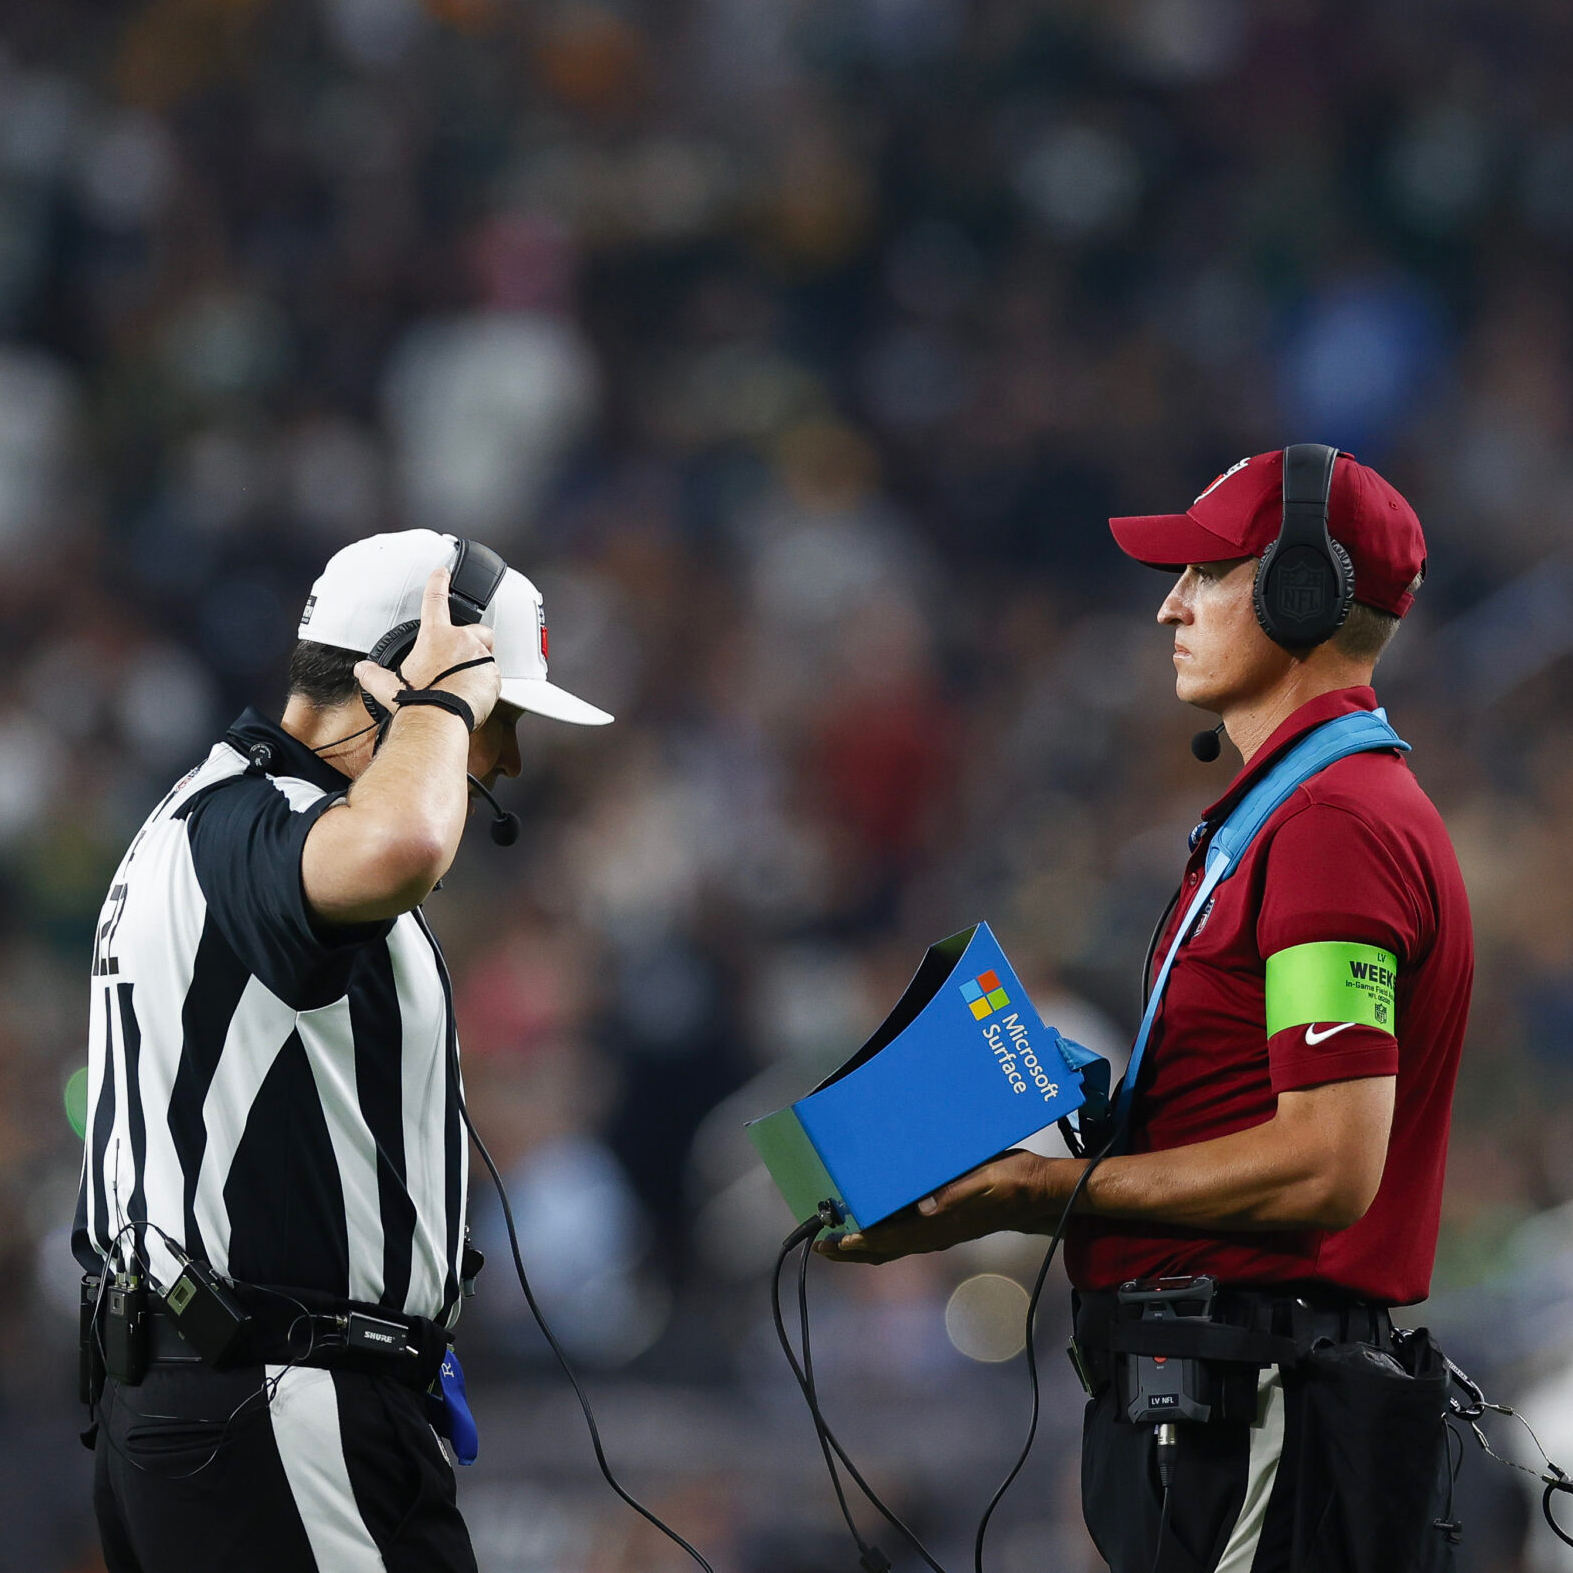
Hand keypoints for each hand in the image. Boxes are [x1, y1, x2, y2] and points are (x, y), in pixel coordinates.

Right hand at [355, 567, 501, 728]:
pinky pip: (493, 676)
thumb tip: (362, 670)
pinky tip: (472, 694)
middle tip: (459, 657)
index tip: (443, 572)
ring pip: (487, 653)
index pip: (435, 600)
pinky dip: (485, 682)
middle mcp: (462, 641)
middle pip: (475, 629)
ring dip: (478, 664)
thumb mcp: (388, 686)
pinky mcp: (493, 677)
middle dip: (471, 638)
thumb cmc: (416, 702)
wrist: (439, 721)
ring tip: (462, 682)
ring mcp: (481, 658)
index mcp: (435, 636)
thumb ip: (374, 675)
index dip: (439, 582)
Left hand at [814, 1151, 1085, 1264]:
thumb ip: (956, 1194)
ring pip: (892, 1245)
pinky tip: (873, 1225)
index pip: (889, 1239)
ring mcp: (941, 1233)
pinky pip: (905, 1236)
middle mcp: (936, 1234)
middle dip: (850, 1248)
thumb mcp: (987, 1179)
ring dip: (863, 1244)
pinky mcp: (946, 1225)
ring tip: (835, 1238)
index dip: (858, 1242)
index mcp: (940, 1225)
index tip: (831, 1240)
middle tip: (818, 1243)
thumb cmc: (1014, 1181)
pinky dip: (882, 1235)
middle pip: (884, 1248)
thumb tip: (924, 1208)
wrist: (1042, 1194)